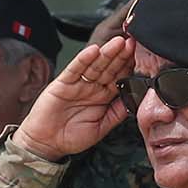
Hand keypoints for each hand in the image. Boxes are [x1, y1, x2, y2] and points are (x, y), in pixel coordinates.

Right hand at [14, 37, 134, 159]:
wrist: (46, 144)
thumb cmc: (71, 137)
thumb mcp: (102, 128)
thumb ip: (117, 113)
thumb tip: (134, 101)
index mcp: (103, 96)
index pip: (119, 78)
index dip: (130, 68)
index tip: (142, 58)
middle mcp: (92, 87)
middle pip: (110, 68)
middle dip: (122, 56)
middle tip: (133, 44)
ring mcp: (78, 84)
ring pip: (95, 65)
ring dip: (107, 53)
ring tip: (118, 43)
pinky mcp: (63, 83)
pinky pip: (75, 69)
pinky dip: (83, 59)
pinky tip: (93, 51)